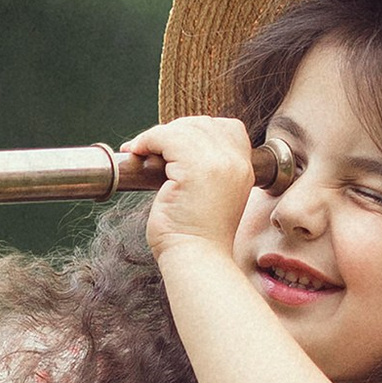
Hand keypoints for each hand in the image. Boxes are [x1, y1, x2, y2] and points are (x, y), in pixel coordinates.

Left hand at [131, 114, 257, 263]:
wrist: (197, 259)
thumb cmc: (197, 235)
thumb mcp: (212, 195)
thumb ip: (206, 169)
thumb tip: (173, 147)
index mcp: (244, 168)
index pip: (227, 128)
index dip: (197, 131)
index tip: (173, 147)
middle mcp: (235, 161)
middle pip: (203, 124)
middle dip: (173, 131)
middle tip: (151, 148)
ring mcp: (218, 163)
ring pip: (183, 128)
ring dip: (156, 135)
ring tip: (141, 150)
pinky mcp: (195, 169)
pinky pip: (167, 137)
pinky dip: (148, 140)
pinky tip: (137, 152)